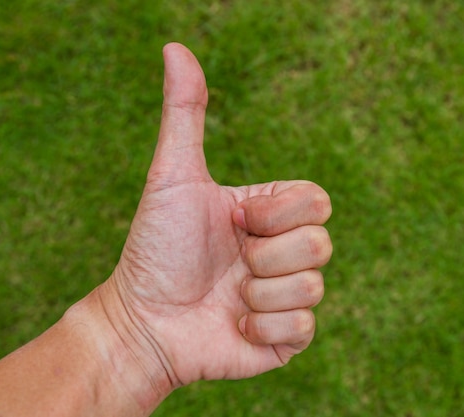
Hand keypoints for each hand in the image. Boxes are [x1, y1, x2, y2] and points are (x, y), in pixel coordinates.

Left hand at [100, 43, 332, 388]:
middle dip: (264, 256)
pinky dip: (261, 329)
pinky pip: (302, 328)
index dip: (275, 213)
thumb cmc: (155, 249)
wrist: (142, 321)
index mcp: (273, 215)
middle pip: (321, 244)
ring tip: (228, 297)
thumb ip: (186, 114)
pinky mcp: (288, 339)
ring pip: (312, 286)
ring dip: (257, 294)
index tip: (234, 221)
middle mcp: (287, 252)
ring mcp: (290, 296)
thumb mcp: (173, 177)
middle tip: (230, 264)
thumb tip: (175, 47)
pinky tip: (234, 325)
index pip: (317, 201)